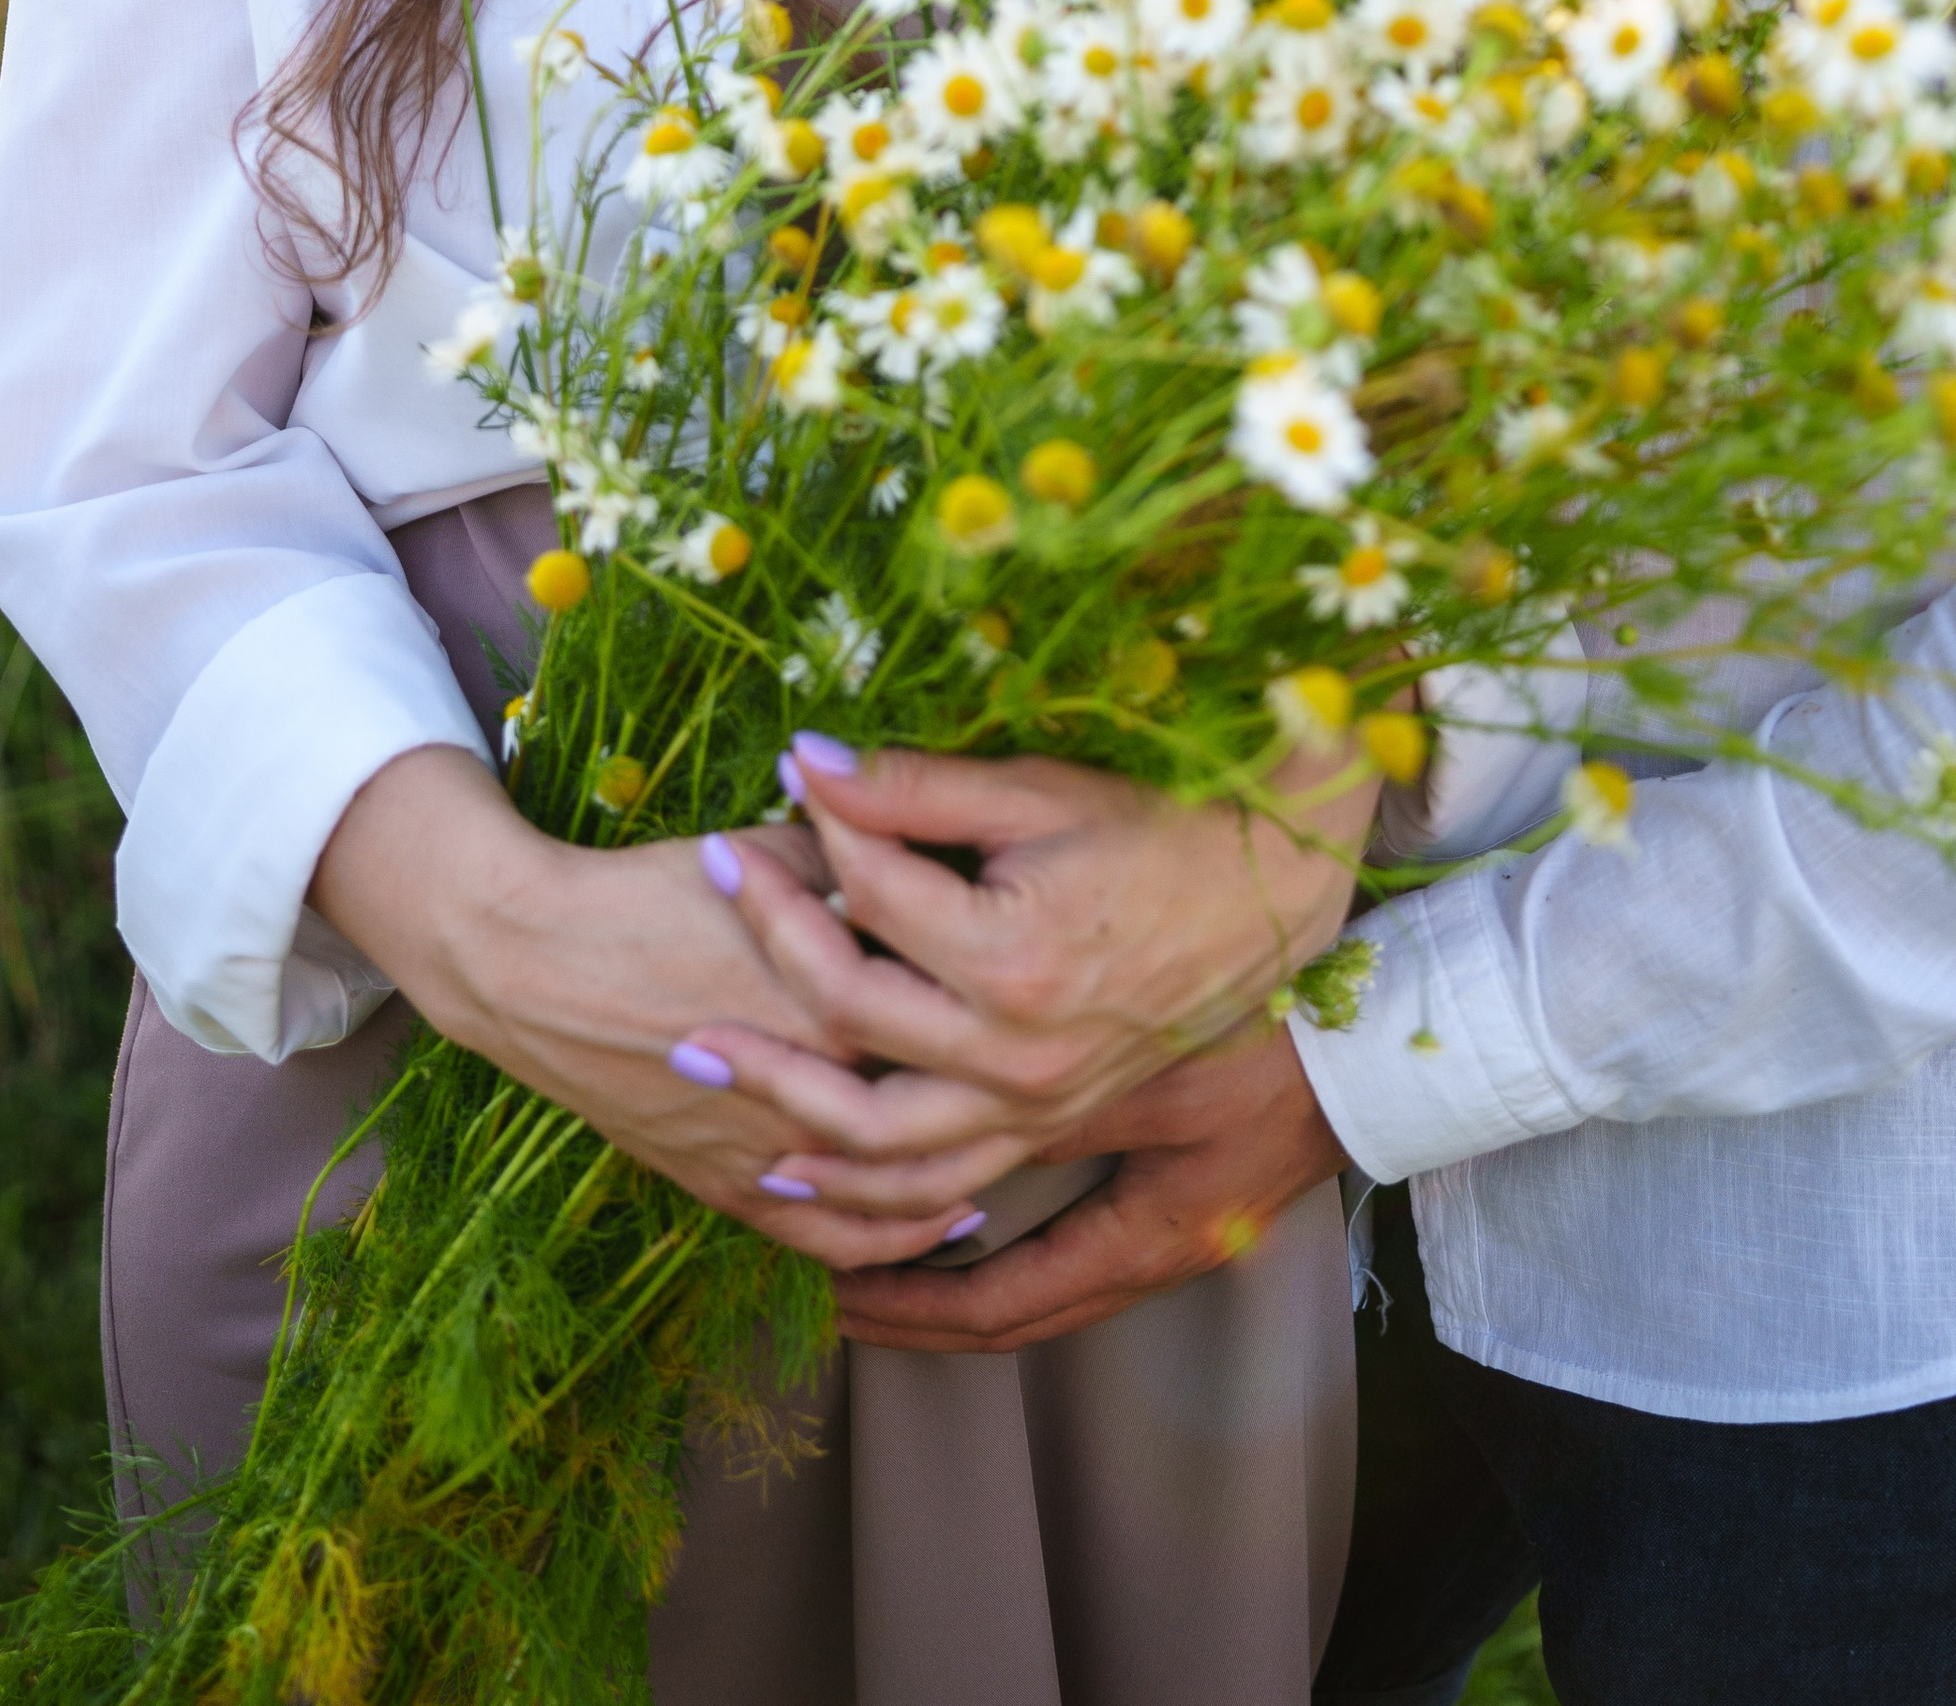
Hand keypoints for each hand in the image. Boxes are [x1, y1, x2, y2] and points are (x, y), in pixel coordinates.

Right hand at [308, 746, 983, 1267]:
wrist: (531, 959)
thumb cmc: (654, 890)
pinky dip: (883, 1237)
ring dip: (956, 1177)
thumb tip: (947, 859)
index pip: (944, 1009)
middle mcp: (809, 1092)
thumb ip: (866, 865)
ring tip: (1008, 1161)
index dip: (994, 996)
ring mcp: (765, 1153)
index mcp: (833, 999)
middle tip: (1058, 1074)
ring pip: (891, 1189)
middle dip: (995, 1093)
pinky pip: (822, 1234)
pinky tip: (931, 1223)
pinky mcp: (722, 1186)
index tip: (1044, 977)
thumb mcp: (774, 851)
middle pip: (931, 1103)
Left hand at [702, 737, 1374, 1141]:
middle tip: (686, 954)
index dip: (809, 844)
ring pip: (885, 1145)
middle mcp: (1022, 1052)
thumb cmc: (1155, 827)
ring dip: (788, 1114)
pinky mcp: (1048, 1126)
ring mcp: (1038, 1104)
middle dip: (760, 978)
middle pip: (849, 1028)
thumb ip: (918, 787)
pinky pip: (942, 1188)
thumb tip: (803, 760)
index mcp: (1016, 956)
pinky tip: (803, 1168)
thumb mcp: (1039, 791)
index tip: (758, 804)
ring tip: (711, 1076)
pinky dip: (864, 1194)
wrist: (1270, 899)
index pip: (869, 899)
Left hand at [829, 1025, 1345, 1354]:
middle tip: (828, 1287)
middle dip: (918, 1313)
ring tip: (881, 1252)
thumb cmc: (1281, 1053)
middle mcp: (1154, 1259)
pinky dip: (1010, 1245)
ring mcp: (1174, 1235)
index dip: (909, 1308)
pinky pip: (1071, 1249)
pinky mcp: (1185, 1198)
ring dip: (960, 1281)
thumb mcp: (1160, 1073)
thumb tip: (943, 1131)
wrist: (1388, 1045)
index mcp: (1145, 1245)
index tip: (830, 1288)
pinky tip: (974, 1207)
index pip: (999, 1310)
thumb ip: (1055, 1106)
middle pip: (1013, 1319)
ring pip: (1041, 1289)